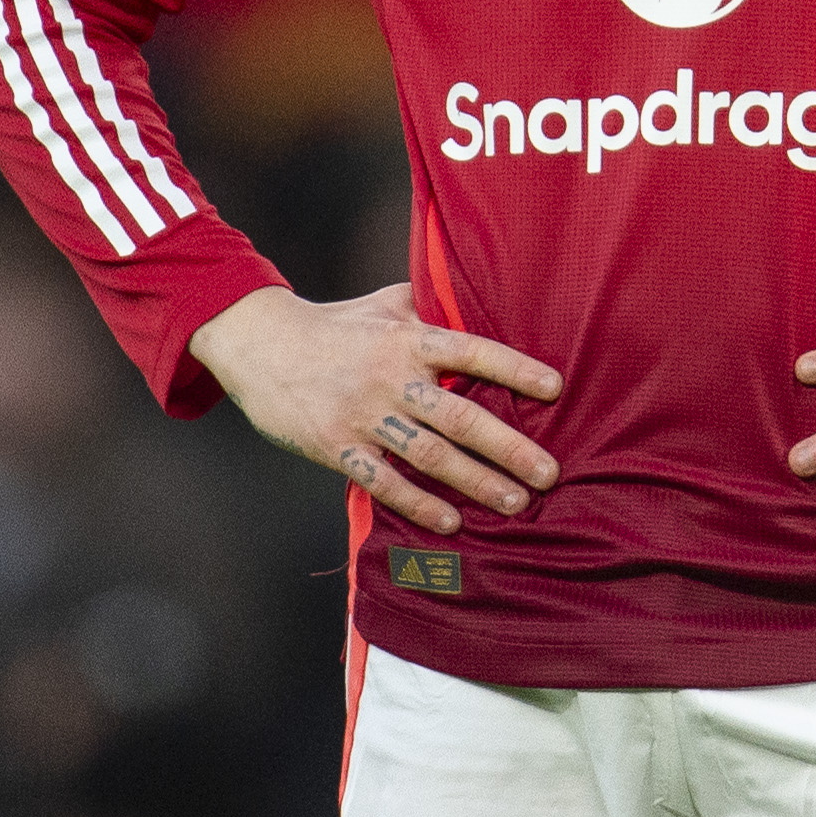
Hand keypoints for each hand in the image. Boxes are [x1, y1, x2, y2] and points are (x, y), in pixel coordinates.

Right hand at [190, 283, 563, 536]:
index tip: (555, 388)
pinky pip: (384, 480)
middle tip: (549, 474)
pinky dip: (418, 503)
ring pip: (429, 454)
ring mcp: (364, 414)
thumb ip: (431, 305)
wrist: (260, 344)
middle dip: (508, 447)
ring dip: (475, 482)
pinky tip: (451, 522)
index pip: (472, 351)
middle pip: (460, 415)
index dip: (514, 368)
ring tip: (516, 503)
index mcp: (408, 338)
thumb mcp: (384, 304)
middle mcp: (391, 377)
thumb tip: (479, 294)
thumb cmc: (335, 325)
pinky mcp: (337, 445)